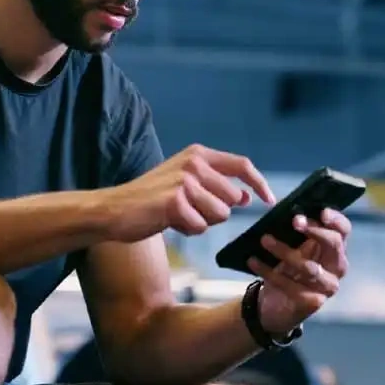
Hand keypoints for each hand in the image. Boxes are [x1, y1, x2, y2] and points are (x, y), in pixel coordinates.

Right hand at [101, 144, 275, 242]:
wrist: (114, 209)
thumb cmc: (151, 199)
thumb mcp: (186, 184)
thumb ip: (216, 186)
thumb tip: (246, 197)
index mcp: (197, 154)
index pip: (241, 165)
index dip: (259, 183)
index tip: (269, 200)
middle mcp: (193, 163)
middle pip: (233, 198)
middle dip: (216, 212)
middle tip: (188, 210)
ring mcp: (184, 180)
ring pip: (219, 214)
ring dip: (202, 222)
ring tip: (177, 215)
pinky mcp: (175, 201)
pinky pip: (200, 226)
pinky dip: (188, 230)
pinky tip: (169, 221)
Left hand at [247, 208, 351, 335]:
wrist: (275, 303)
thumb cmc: (286, 266)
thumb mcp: (292, 246)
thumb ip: (296, 230)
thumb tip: (292, 210)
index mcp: (334, 249)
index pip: (343, 230)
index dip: (336, 220)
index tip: (322, 212)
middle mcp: (337, 267)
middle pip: (334, 245)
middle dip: (315, 231)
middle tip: (295, 221)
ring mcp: (327, 287)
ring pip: (310, 266)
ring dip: (285, 250)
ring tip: (265, 239)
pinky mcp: (312, 302)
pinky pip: (290, 285)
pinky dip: (269, 271)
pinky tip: (253, 261)